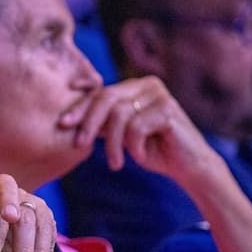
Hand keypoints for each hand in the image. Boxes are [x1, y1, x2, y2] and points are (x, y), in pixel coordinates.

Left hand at [59, 76, 220, 186]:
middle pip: (106, 97)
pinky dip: (134, 146)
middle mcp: (147, 84)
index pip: (100, 93)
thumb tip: (67, 119)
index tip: (63, 124)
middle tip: (79, 145)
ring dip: (113, 144)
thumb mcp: (121, 135)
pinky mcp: (168, 110)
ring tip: (115, 163)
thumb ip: (102, 123)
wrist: (188, 167)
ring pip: (119, 114)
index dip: (80, 108)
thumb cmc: (152, 150)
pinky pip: (136, 127)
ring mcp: (159, 95)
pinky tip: (140, 156)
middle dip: (89, 122)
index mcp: (134, 86)